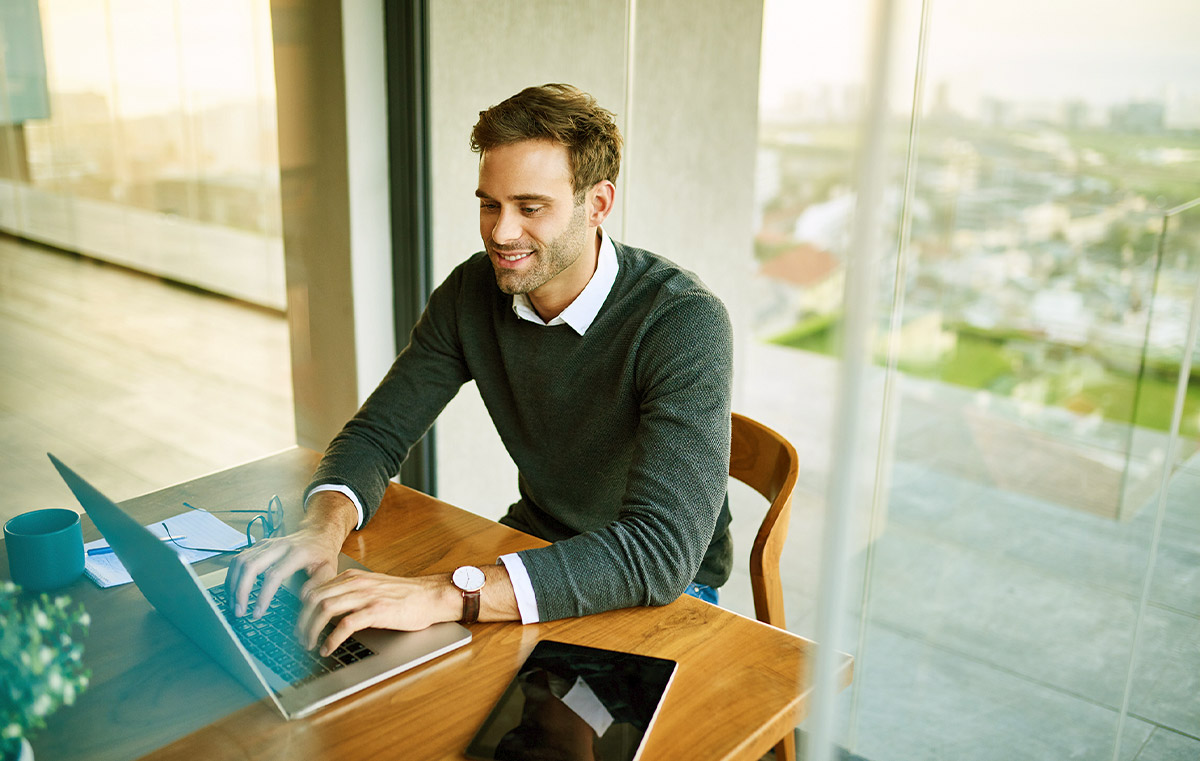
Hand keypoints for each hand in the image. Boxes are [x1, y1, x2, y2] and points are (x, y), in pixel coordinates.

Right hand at [226, 491, 355, 618]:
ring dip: (232, 584)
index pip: (273, 575)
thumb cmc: (323, 554)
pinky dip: (232, 576)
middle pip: (250, 566)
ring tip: (233, 605)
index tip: (257, 614)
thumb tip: (302, 599)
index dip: (263, 596)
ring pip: (240, 561)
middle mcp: (279, 546)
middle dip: (240, 591)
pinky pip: (239, 559)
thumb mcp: (329, 569)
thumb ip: (317, 585)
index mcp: (297, 553)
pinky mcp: (259, 545)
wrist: (318, 532)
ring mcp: (266, 544)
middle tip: (239, 612)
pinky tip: (232, 591)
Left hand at [296, 569, 458, 654]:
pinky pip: (345, 625)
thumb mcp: (371, 587)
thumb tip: (325, 610)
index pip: (314, 589)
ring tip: (308, 645)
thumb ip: (349, 594)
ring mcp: (366, 596)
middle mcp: (355, 583)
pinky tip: (327, 649)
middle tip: (298, 638)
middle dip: (300, 621)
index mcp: (352, 577)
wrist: (430, 596)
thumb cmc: (404, 596)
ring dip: (311, 630)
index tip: (295, 624)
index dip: (300, 608)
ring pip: (325, 609)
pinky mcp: (376, 611)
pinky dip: (331, 639)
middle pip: (314, 598)